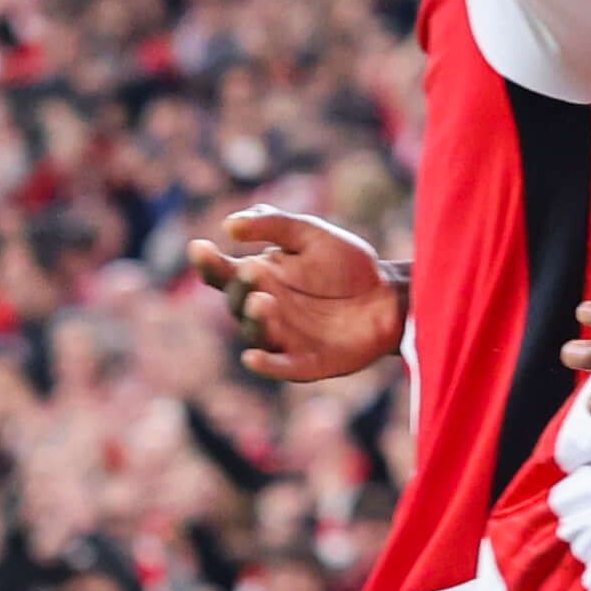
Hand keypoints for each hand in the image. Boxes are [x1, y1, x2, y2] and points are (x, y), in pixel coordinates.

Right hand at [187, 207, 404, 383]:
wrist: (389, 296)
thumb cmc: (346, 265)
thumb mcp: (311, 234)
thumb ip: (273, 224)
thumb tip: (229, 225)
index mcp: (260, 278)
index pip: (223, 272)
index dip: (208, 262)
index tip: (200, 247)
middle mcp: (265, 309)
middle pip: (237, 302)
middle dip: (240, 288)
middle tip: (251, 271)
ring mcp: (285, 338)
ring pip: (258, 333)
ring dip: (255, 320)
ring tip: (261, 301)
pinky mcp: (308, 362)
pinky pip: (282, 367)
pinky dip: (267, 365)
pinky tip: (253, 358)